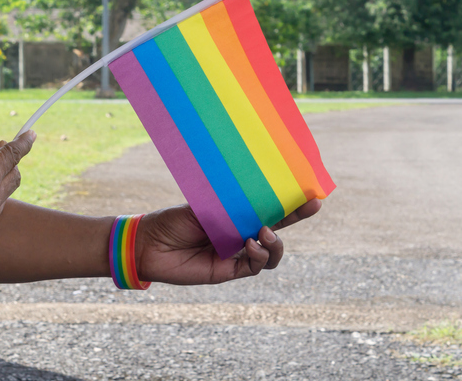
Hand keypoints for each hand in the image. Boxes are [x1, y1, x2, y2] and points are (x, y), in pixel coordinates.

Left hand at [135, 199, 321, 284]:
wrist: (150, 244)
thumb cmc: (174, 219)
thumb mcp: (206, 206)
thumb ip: (232, 205)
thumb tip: (259, 199)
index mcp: (234, 213)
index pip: (267, 206)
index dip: (289, 201)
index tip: (310, 191)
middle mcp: (239, 232)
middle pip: (276, 227)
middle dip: (296, 217)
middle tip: (311, 206)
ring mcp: (236, 252)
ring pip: (271, 252)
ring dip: (275, 243)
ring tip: (264, 232)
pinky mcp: (229, 271)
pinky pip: (255, 266)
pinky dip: (259, 256)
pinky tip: (251, 244)